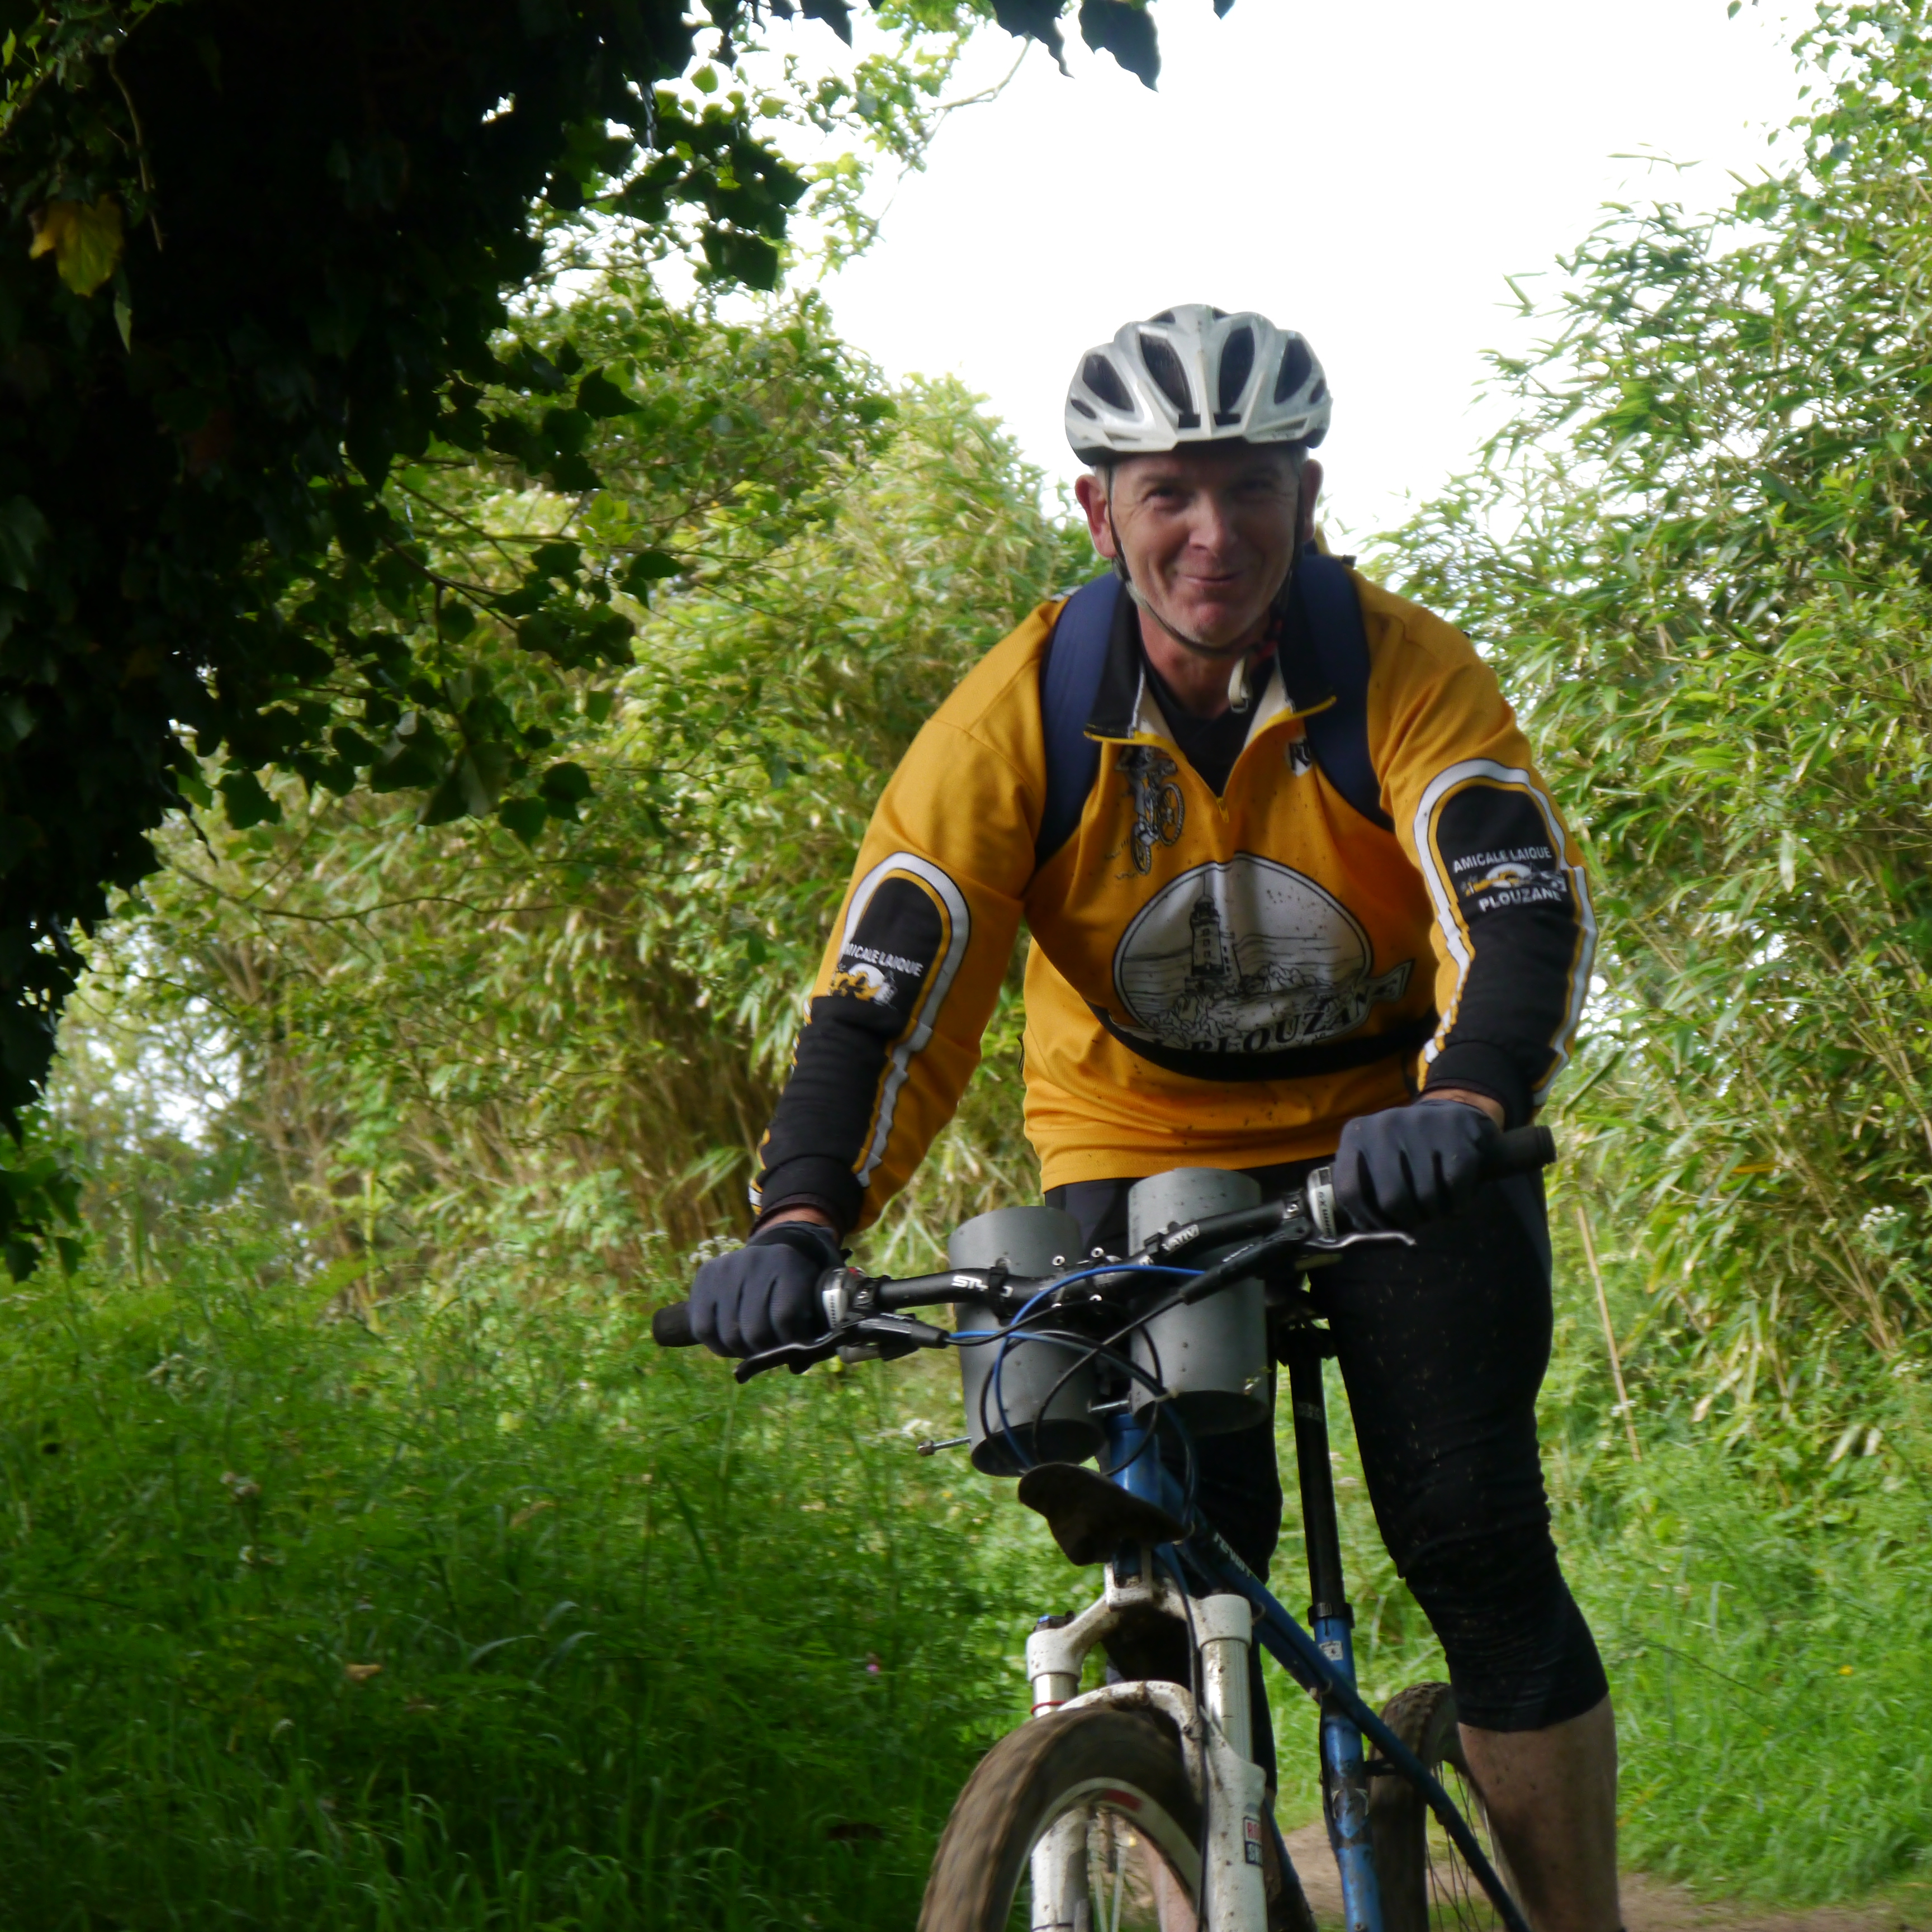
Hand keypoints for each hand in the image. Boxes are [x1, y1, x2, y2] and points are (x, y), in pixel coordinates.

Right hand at [690, 1220, 842, 1357]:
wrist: (772, 1252)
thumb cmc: (797, 1283)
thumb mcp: (812, 1297)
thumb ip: (811, 1328)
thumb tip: (796, 1366)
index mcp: (787, 1264)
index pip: (785, 1317)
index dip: (791, 1343)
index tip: (796, 1352)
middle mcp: (754, 1261)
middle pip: (755, 1331)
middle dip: (764, 1352)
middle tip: (770, 1353)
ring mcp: (725, 1268)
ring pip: (729, 1335)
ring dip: (742, 1352)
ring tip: (751, 1349)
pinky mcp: (705, 1276)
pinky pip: (703, 1329)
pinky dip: (718, 1346)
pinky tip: (731, 1344)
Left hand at [1333, 1096, 1502, 1230]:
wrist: (1453, 1116)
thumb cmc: (1407, 1150)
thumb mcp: (1375, 1161)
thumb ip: (1365, 1190)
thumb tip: (1370, 1232)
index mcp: (1356, 1134)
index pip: (1349, 1191)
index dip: (1367, 1221)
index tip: (1383, 1229)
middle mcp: (1383, 1125)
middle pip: (1391, 1200)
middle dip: (1407, 1221)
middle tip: (1416, 1220)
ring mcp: (1419, 1124)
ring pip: (1426, 1197)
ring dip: (1434, 1213)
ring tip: (1435, 1206)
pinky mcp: (1453, 1130)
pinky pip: (1455, 1187)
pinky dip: (1458, 1203)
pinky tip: (1455, 1196)